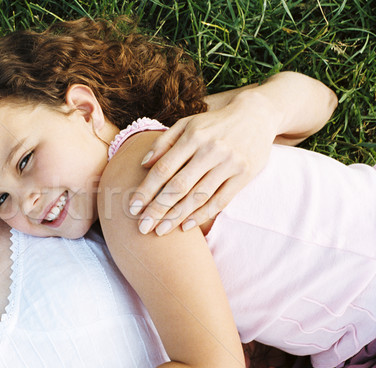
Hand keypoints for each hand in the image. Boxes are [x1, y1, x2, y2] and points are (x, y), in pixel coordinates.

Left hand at [130, 93, 275, 234]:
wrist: (257, 115)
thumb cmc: (213, 123)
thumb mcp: (187, 124)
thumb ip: (164, 143)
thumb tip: (143, 164)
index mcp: (193, 136)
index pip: (164, 168)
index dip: (146, 190)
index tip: (133, 207)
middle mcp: (211, 150)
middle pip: (178, 186)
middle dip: (158, 209)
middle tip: (142, 227)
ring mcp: (229, 163)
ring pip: (198, 196)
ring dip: (177, 216)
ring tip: (160, 230)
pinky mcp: (244, 175)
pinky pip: (220, 201)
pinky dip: (202, 215)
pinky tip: (185, 226)